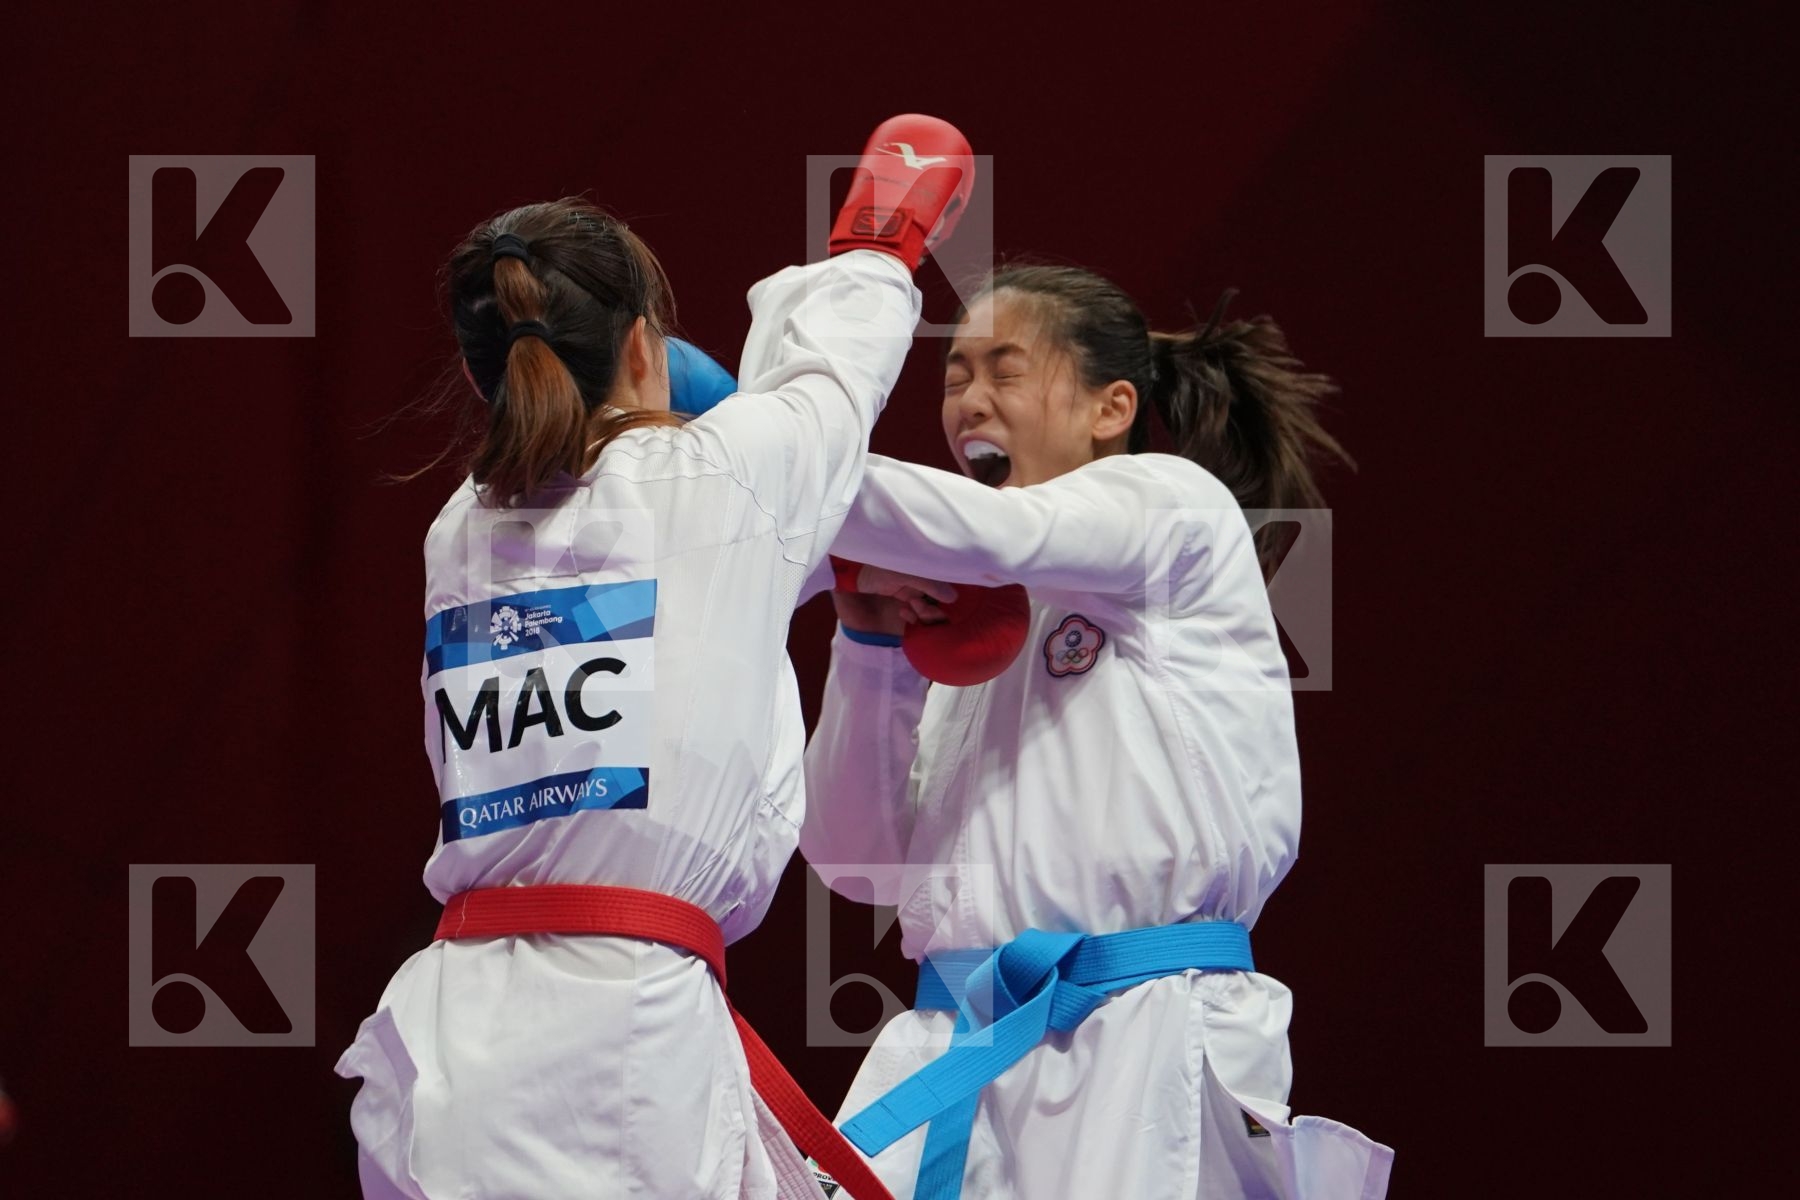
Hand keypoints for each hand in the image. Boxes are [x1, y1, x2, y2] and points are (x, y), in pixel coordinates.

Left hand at [831, 563, 957, 636]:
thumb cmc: (877, 565)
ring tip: (912, 608)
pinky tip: (903, 612)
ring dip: (925, 614)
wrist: (849, 573)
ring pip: (930, 611)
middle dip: (935, 609)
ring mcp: (914, 592)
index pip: (949, 587)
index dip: (950, 599)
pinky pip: (917, 616)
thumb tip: (953, 598)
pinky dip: (914, 618)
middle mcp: (925, 581)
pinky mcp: (903, 602)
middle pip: (943, 603)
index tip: (944, 603)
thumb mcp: (905, 573)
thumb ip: (929, 584)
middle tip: (920, 607)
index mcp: (928, 569)